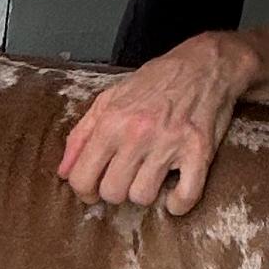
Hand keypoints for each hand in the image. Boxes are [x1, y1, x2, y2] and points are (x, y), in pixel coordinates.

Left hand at [58, 32, 258, 217]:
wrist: (204, 65)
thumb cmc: (155, 82)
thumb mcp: (109, 99)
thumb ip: (82, 135)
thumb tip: (64, 172)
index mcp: (111, 121)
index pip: (82, 177)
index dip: (85, 191)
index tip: (94, 190)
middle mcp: (137, 134)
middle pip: (112, 192)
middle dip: (117, 190)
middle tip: (127, 177)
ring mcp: (169, 144)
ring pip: (143, 196)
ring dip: (146, 193)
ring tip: (151, 176)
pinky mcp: (199, 152)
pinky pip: (185, 196)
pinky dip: (178, 203)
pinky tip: (174, 194)